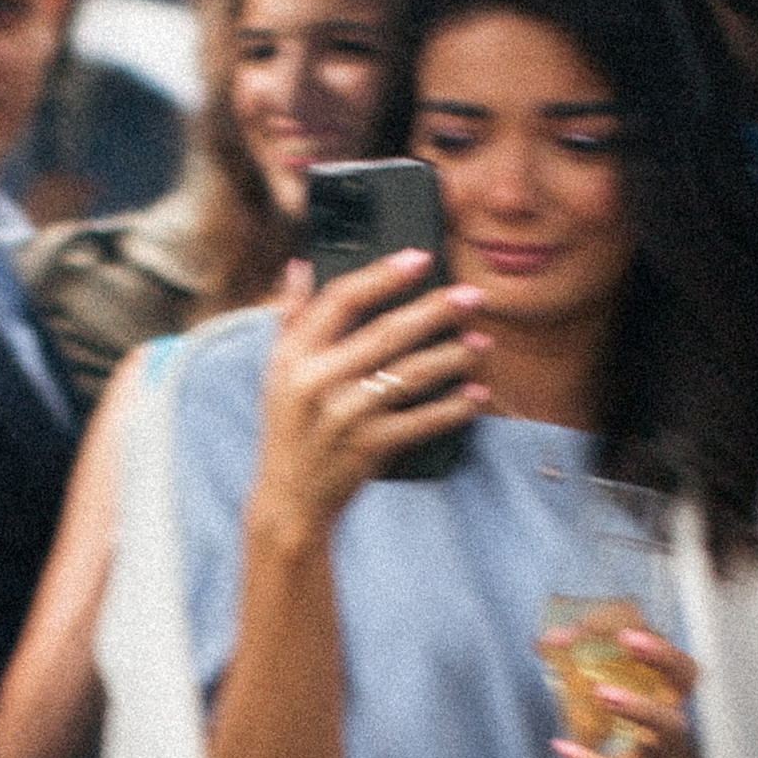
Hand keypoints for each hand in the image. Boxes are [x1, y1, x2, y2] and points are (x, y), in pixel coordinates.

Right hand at [248, 252, 488, 554]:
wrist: (289, 500)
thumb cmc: (288, 428)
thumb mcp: (276, 371)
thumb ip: (291, 317)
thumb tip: (302, 265)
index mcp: (294, 354)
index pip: (342, 299)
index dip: (384, 274)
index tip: (422, 257)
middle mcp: (317, 381)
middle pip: (386, 333)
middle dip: (435, 311)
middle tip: (472, 297)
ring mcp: (345, 416)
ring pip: (410, 375)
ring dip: (452, 358)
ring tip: (481, 345)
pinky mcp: (369, 447)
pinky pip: (422, 421)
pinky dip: (453, 408)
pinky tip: (477, 396)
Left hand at [548, 623, 704, 757]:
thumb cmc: (635, 754)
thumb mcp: (615, 712)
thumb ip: (585, 678)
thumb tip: (543, 641)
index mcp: (667, 695)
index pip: (666, 649)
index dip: (640, 633)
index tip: (599, 623)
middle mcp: (673, 718)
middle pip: (686, 677)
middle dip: (661, 654)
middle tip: (627, 639)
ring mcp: (661, 754)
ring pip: (667, 726)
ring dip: (638, 707)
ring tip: (603, 693)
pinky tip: (562, 748)